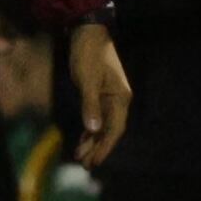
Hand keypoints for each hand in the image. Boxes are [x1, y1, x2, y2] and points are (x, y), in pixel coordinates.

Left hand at [69, 22, 131, 167]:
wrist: (88, 35)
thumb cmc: (88, 55)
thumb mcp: (87, 80)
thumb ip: (90, 105)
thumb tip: (93, 130)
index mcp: (119, 99)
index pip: (114, 130)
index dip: (105, 147)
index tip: (95, 162)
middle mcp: (118, 101)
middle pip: (109, 131)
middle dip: (97, 149)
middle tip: (85, 166)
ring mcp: (109, 98)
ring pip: (102, 126)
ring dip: (92, 142)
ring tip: (81, 158)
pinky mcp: (100, 95)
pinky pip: (97, 118)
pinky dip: (89, 130)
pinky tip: (83, 141)